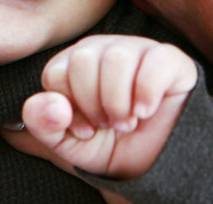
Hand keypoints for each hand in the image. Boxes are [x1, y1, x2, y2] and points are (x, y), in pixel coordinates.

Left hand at [7, 34, 196, 179]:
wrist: (157, 164)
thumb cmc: (110, 146)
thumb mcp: (68, 144)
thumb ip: (42, 123)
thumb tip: (50, 105)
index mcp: (74, 63)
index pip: (56, 72)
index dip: (69, 108)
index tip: (86, 128)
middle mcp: (104, 48)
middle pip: (83, 59)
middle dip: (94, 104)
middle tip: (109, 124)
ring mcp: (138, 48)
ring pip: (116, 58)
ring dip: (120, 103)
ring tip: (128, 122)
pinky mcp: (170, 58)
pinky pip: (155, 61)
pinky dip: (147, 93)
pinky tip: (146, 111)